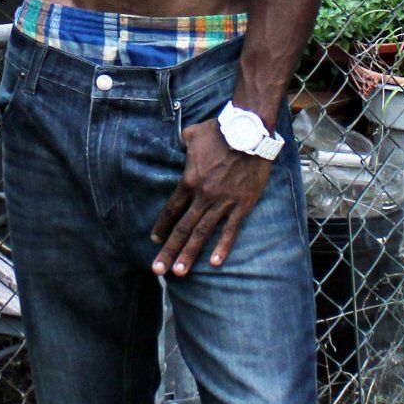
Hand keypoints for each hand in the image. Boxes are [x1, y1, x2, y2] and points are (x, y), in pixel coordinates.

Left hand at [152, 118, 270, 278]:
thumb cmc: (220, 131)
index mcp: (189, 180)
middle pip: (182, 228)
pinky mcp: (242, 205)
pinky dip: (223, 247)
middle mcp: (203, 196)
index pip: (171, 209)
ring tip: (179, 272)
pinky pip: (230, 230)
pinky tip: (215, 263)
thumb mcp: (193, 134)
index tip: (154, 240)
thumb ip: (183, 142)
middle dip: (169, 250)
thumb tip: (180, 142)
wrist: (249, 132)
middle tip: (157, 270)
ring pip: (202, 233)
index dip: (162, 226)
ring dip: (189, 254)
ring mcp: (223, 202)